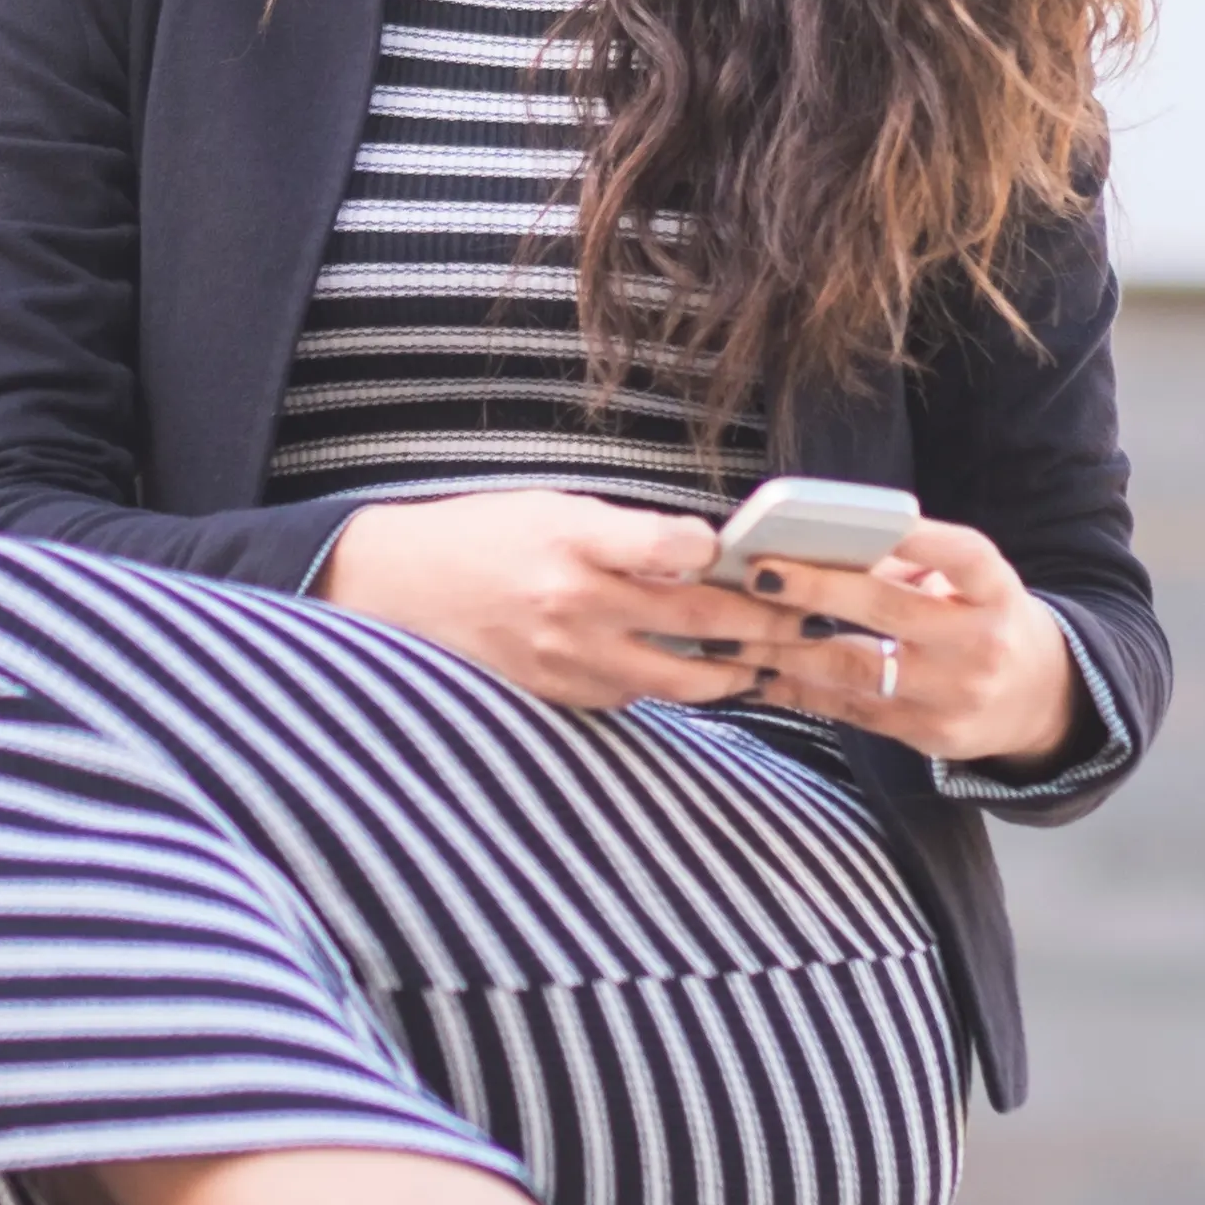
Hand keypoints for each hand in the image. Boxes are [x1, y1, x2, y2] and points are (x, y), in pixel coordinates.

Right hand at [312, 491, 806, 711]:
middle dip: (765, 621)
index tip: (755, 554)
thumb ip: (628, 532)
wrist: (398, 586)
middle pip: (701, 620)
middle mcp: (576, 603)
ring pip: (681, 679)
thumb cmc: (483, 534)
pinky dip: (673, 687)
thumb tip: (708, 555)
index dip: (727, 553)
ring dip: (734, 672)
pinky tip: (702, 675)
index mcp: (576, 539)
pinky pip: (636, 698)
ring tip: (768, 661)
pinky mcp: (559, 694)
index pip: (680, 548)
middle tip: (806, 619)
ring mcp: (569, 658)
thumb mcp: (554, 506)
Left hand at [731, 514, 1084, 769]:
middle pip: (889, 612)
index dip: (911, 539)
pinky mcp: (929, 737)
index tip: (852, 520)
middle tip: (757, 573)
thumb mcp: (969, 584)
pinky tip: (754, 672)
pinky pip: (850, 711)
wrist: (1037, 700)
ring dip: (785, 649)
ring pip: (855, 670)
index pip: (959, 557)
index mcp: (995, 591)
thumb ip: (905, 566)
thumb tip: (811, 548)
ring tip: (730, 630)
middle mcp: (981, 644)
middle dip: (817, 590)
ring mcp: (954, 697)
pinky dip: (798, 690)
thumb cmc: (983, 620)